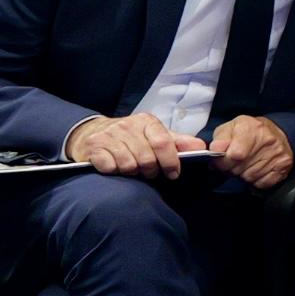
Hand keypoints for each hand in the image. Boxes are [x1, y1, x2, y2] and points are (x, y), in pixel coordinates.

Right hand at [65, 111, 190, 179]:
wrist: (93, 132)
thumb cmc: (131, 137)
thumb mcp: (155, 135)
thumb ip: (178, 142)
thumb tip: (201, 147)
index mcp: (146, 122)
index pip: (163, 143)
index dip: (171, 161)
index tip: (173, 173)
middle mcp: (127, 126)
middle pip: (147, 158)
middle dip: (151, 171)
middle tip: (149, 172)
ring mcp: (109, 136)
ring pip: (129, 165)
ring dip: (133, 172)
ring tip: (132, 168)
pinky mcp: (94, 147)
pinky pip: (110, 167)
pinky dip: (115, 172)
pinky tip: (115, 166)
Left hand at [202, 115, 294, 188]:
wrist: (275, 132)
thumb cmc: (247, 132)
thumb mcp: (229, 129)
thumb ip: (219, 139)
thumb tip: (215, 150)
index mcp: (251, 128)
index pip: (234, 155)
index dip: (223, 162)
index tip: (222, 161)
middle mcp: (268, 140)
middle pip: (240, 168)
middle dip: (232, 169)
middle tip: (234, 162)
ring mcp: (278, 153)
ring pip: (250, 177)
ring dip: (244, 174)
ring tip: (246, 164)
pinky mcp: (285, 165)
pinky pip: (263, 183)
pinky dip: (257, 180)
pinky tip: (257, 169)